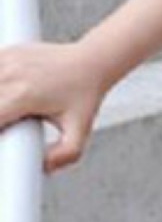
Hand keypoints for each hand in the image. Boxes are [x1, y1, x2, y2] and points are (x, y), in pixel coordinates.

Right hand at [0, 40, 109, 174]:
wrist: (93, 61)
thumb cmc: (86, 97)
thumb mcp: (81, 131)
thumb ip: (64, 156)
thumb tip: (41, 168)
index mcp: (23, 96)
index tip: (4, 135)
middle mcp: (11, 75)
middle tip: (9, 124)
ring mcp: (7, 60)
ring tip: (10, 112)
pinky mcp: (7, 52)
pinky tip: (7, 95)